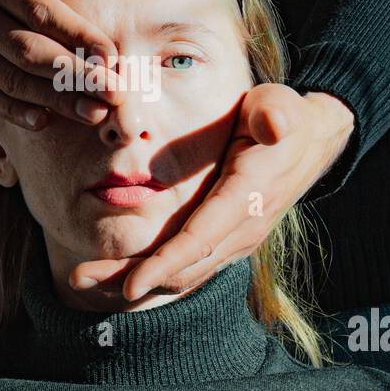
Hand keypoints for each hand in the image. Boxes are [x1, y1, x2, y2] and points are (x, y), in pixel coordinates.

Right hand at [0, 0, 126, 129]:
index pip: (36, 7)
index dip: (73, 32)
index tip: (110, 51)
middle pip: (28, 51)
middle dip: (73, 75)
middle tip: (115, 92)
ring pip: (13, 81)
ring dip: (56, 100)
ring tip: (96, 113)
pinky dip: (18, 112)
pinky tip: (50, 121)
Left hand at [69, 85, 355, 300]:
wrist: (310, 141)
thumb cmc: (283, 115)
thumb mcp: (281, 105)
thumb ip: (274, 115)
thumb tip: (276, 125)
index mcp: (247, 195)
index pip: (201, 237)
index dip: (164, 263)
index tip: (129, 285)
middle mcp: (242, 228)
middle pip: (183, 265)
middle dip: (132, 276)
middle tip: (79, 278)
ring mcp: (236, 240)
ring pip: (183, 272)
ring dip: (135, 278)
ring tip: (85, 280)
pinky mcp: (227, 241)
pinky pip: (188, 266)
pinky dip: (153, 274)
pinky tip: (115, 276)